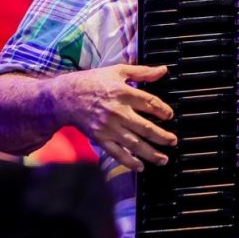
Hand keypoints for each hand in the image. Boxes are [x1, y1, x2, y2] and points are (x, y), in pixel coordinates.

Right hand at [52, 64, 176, 170]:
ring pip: (135, 143)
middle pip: (146, 127)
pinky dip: (130, 162)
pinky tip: (141, 167)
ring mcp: (109, 127)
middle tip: (173, 141)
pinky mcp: (100, 138)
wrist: (65, 97)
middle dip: (163, 136)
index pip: (150, 103)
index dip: (163, 111)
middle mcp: (118, 112)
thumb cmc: (92, 81)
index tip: (169, 116)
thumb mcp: (118, 71)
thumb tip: (163, 70)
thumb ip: (142, 72)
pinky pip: (117, 153)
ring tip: (163, 159)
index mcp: (123, 93)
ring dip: (151, 153)